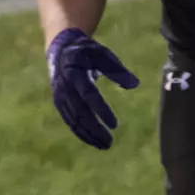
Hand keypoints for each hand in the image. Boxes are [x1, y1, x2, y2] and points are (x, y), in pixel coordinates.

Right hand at [46, 27, 140, 148]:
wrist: (60, 49)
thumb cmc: (86, 52)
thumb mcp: (102, 54)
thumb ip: (117, 70)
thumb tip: (134, 84)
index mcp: (74, 73)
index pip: (88, 95)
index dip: (101, 110)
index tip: (114, 124)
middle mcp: (64, 87)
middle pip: (79, 113)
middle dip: (94, 129)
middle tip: (110, 142)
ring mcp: (60, 96)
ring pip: (73, 120)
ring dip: (88, 134)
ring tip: (104, 145)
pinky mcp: (59, 103)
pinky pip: (69, 120)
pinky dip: (80, 132)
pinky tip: (92, 140)